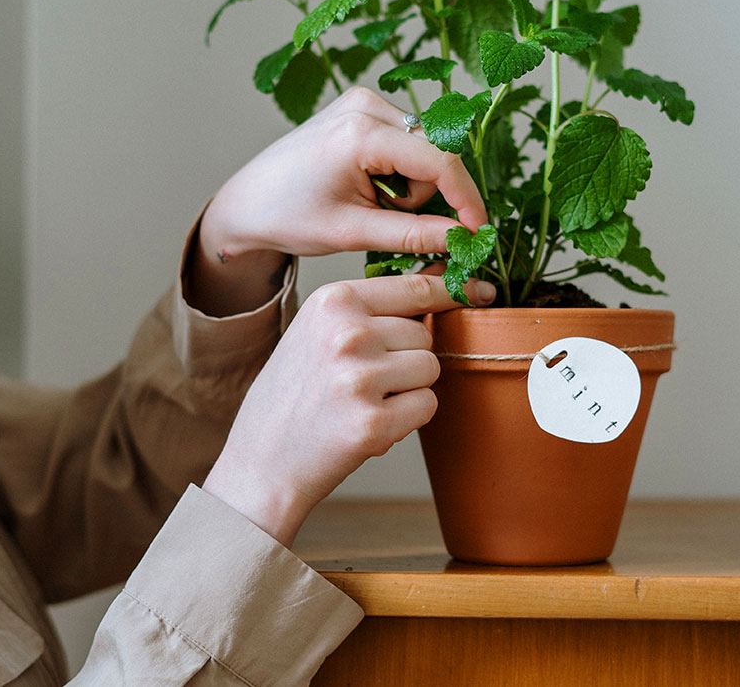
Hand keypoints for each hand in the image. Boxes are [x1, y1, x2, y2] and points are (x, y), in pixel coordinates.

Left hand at [185, 86, 486, 315]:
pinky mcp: (362, 107)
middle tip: (386, 219)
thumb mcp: (353, 232)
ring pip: (424, 151)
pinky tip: (367, 185)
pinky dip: (399, 172)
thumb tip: (465, 238)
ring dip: (410, 186)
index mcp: (359, 132)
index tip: (479, 233)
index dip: (467, 200)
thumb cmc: (289, 216)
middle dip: (423, 195)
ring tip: (369, 202)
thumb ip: (415, 235)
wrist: (249, 202)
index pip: (439, 162)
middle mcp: (365, 104)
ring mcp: (363, 101)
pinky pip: (408, 143)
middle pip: (434, 154)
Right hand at [201, 273, 495, 546]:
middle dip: (408, 358)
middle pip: (425, 334)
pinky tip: (370, 423)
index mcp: (332, 301)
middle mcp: (347, 333)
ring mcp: (360, 378)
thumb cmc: (294, 393)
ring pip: (430, 369)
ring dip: (410, 388)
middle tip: (365, 380)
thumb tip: (441, 278)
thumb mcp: (318, 331)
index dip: (449, 292)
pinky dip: (409, 418)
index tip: (477, 291)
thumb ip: (372, 308)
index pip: (414, 287)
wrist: (261, 461)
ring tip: (365, 401)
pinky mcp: (374, 423)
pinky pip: (427, 405)